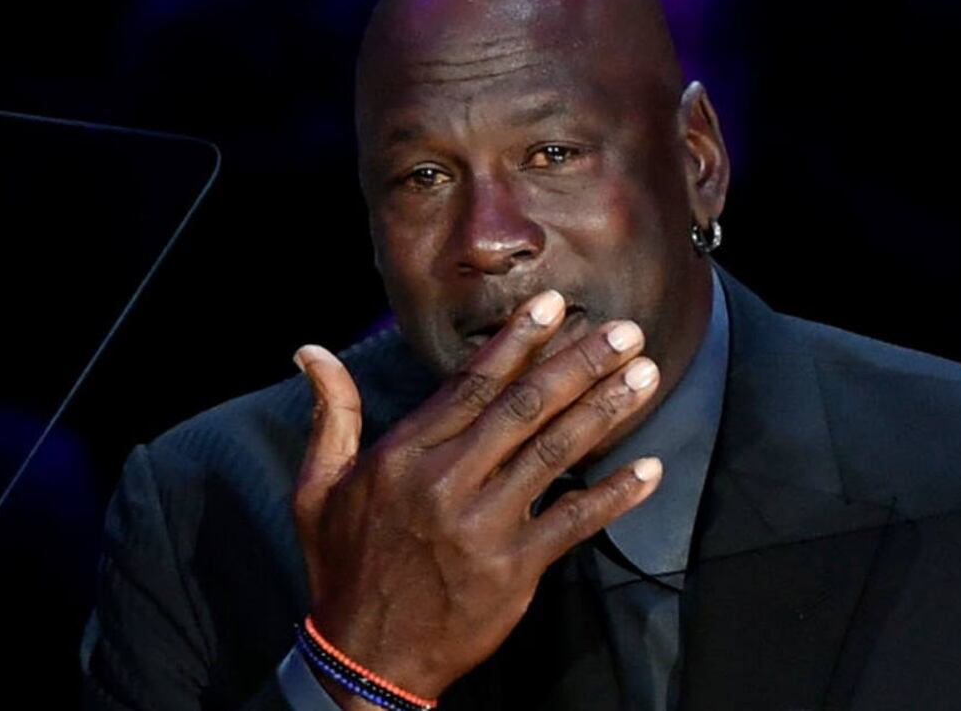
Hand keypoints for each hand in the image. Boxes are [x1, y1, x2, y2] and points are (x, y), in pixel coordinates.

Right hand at [291, 289, 663, 701]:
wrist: (365, 656)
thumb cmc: (344, 566)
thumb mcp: (317, 488)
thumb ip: (331, 415)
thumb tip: (310, 351)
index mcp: (404, 455)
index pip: (470, 384)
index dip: (516, 341)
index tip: (553, 305)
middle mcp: (446, 482)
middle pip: (524, 408)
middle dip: (579, 363)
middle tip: (625, 330)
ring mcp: (483, 526)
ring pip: (554, 453)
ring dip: (605, 410)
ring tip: (646, 374)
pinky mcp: (513, 569)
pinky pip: (572, 523)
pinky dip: (614, 496)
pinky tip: (649, 470)